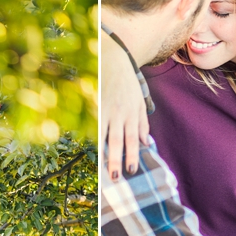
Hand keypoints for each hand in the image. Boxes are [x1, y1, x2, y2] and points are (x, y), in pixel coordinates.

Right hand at [101, 31, 148, 180]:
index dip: (132, 155)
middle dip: (117, 159)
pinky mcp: (92, 104)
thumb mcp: (139, 101)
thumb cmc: (127, 82)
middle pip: (118, 140)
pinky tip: (90, 150)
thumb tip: (146, 143)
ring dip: (103, 153)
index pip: (133, 138)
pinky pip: (92, 124)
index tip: (131, 171)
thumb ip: (142, 122)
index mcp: (132, 113)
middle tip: (116, 177)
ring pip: (104, 135)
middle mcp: (119, 113)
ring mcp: (104, 109)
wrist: (112, 57)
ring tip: (102, 170)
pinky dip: (91, 138)